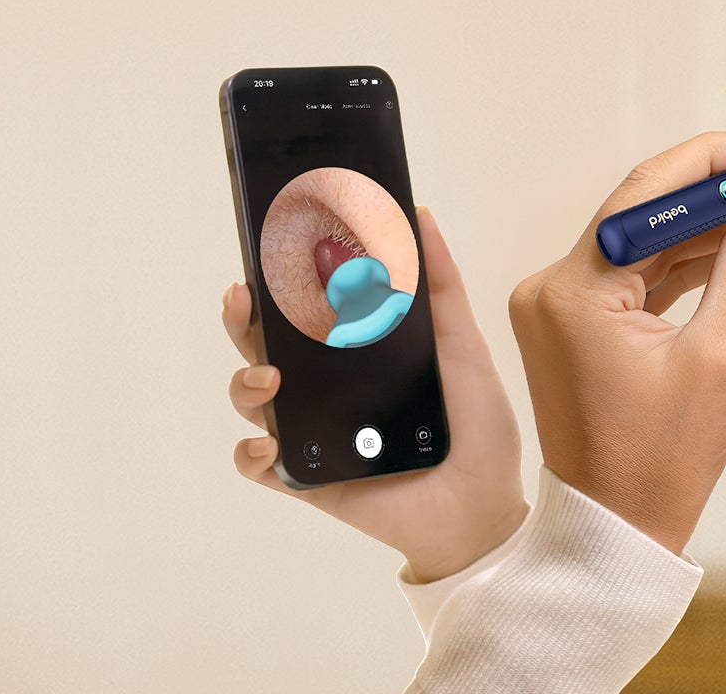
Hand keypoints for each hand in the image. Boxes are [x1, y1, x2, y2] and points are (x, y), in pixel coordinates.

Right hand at [224, 206, 527, 582]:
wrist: (482, 510)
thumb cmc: (477, 431)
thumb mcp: (463, 348)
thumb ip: (442, 286)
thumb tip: (421, 216)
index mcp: (356, 355)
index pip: (304, 311)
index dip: (278, 282)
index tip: (268, 251)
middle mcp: (326, 389)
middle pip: (264, 346)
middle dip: (242, 320)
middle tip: (243, 298)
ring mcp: (312, 433)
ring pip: (250, 399)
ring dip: (245, 381)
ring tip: (272, 380)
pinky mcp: (306, 479)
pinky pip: (257, 464)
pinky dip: (251, 452)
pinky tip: (270, 443)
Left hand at [506, 130, 725, 554]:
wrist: (614, 532)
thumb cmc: (659, 465)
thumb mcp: (718, 358)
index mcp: (574, 292)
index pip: (649, 192)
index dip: (720, 159)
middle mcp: (551, 286)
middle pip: (643, 208)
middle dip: (719, 185)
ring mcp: (556, 306)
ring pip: (640, 238)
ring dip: (705, 220)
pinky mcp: (571, 325)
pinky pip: (632, 272)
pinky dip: (681, 258)